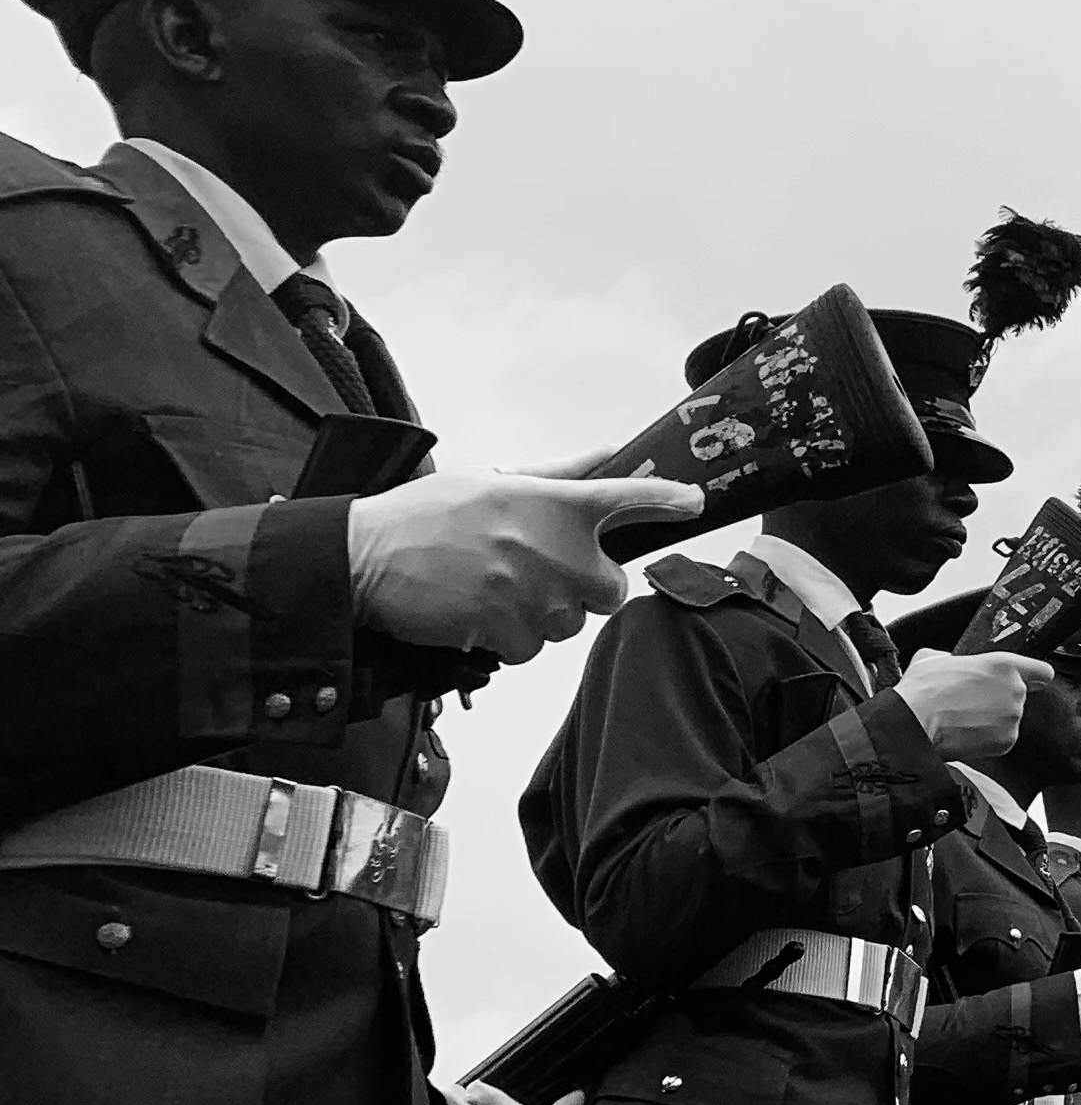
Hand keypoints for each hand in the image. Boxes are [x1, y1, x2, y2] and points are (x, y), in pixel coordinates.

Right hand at [346, 470, 703, 661]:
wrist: (363, 557)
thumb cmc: (425, 516)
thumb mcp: (492, 482)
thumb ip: (559, 476)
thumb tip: (606, 455)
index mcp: (552, 505)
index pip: (627, 497)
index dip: (666, 499)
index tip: (694, 501)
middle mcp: (556, 549)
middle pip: (610, 589)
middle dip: (583, 587)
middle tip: (537, 572)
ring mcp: (535, 594)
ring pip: (568, 623)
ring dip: (541, 613)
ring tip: (493, 588)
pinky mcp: (510, 631)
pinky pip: (532, 648)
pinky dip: (510, 638)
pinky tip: (478, 612)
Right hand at [894, 650, 1050, 761]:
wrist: (915, 721)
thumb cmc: (923, 689)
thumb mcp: (934, 658)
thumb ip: (953, 658)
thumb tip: (949, 663)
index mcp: (1004, 665)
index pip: (1041, 671)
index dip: (1034, 677)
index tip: (1029, 681)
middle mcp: (1015, 691)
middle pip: (1018, 698)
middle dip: (999, 701)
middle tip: (971, 704)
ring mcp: (1012, 717)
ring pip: (1008, 720)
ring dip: (992, 721)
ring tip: (963, 720)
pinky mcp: (1006, 741)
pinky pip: (1001, 740)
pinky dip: (987, 740)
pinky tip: (965, 733)